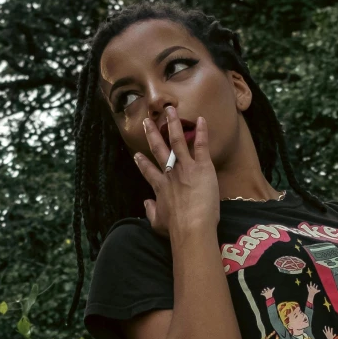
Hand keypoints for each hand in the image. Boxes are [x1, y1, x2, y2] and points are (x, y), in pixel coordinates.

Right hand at [132, 104, 220, 243]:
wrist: (191, 227)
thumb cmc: (175, 228)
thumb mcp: (157, 223)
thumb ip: (151, 211)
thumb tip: (146, 204)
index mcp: (159, 187)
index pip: (147, 171)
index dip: (141, 163)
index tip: (136, 154)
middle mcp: (170, 173)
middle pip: (158, 149)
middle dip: (152, 134)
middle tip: (147, 121)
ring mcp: (185, 167)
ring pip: (177, 140)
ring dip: (173, 124)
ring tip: (170, 110)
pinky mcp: (201, 166)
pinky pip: (200, 145)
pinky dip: (201, 132)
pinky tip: (200, 119)